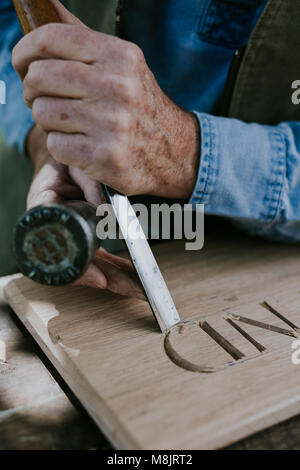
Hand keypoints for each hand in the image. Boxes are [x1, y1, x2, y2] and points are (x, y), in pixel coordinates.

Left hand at [13, 0, 199, 198]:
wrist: (173, 151)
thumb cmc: (139, 106)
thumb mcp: (122, 65)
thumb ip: (83, 39)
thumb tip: (45, 6)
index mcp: (119, 56)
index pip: (50, 39)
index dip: (24, 51)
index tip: (21, 64)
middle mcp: (116, 87)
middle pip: (39, 77)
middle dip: (31, 90)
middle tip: (43, 99)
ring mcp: (110, 124)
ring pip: (43, 113)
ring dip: (48, 121)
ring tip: (69, 124)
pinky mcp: (104, 156)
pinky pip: (55, 145)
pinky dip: (61, 146)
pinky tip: (80, 144)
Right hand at [26, 125, 145, 299]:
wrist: (64, 154)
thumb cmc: (64, 158)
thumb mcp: (75, 164)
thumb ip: (90, 183)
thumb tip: (107, 210)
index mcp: (43, 209)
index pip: (56, 249)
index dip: (77, 268)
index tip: (98, 278)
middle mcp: (56, 228)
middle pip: (78, 263)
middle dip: (107, 278)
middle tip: (132, 289)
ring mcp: (71, 235)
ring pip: (92, 263)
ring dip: (116, 277)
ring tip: (139, 288)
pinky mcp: (84, 236)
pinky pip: (100, 255)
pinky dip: (117, 266)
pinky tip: (133, 276)